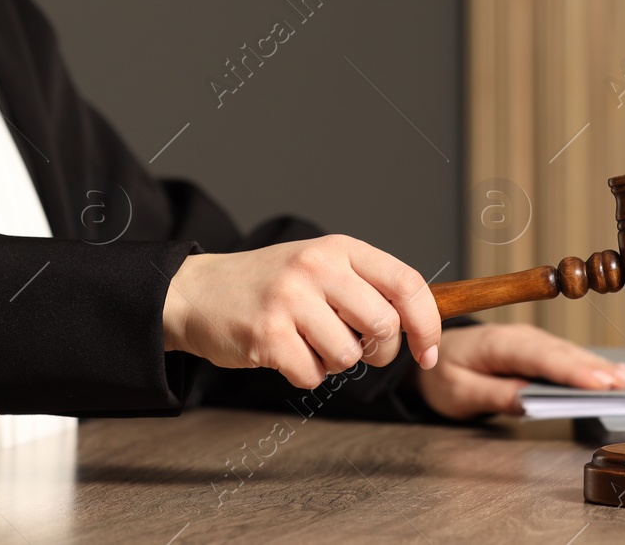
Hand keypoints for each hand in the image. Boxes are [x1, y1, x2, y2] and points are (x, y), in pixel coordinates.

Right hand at [162, 234, 441, 390]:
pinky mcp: (267, 333)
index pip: (406, 283)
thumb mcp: (320, 267)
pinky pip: (312, 375)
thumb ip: (365, 286)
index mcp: (339, 249)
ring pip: (348, 356)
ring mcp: (290, 299)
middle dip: (379, 352)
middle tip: (356, 350)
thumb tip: (419, 324)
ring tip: (308, 344)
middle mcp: (317, 267)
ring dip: (334, 363)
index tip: (427, 352)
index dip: (427, 323)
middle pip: (383, 325)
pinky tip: (284, 353)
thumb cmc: (269, 285)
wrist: (198, 291)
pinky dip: (304, 375)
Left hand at [403, 322, 624, 418]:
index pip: (538, 357)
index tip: (598, 384)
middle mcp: (518, 336)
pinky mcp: (537, 349)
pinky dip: (588, 366)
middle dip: (594, 368)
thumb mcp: (458, 392)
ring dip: (598, 366)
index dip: (571, 371)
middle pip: (560, 353)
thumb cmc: (443, 373)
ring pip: (567, 353)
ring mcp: (530, 340)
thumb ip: (493, 395)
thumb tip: (528, 402)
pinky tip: (612, 375)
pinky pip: (564, 357)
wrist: (433, 353)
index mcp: (496, 344)